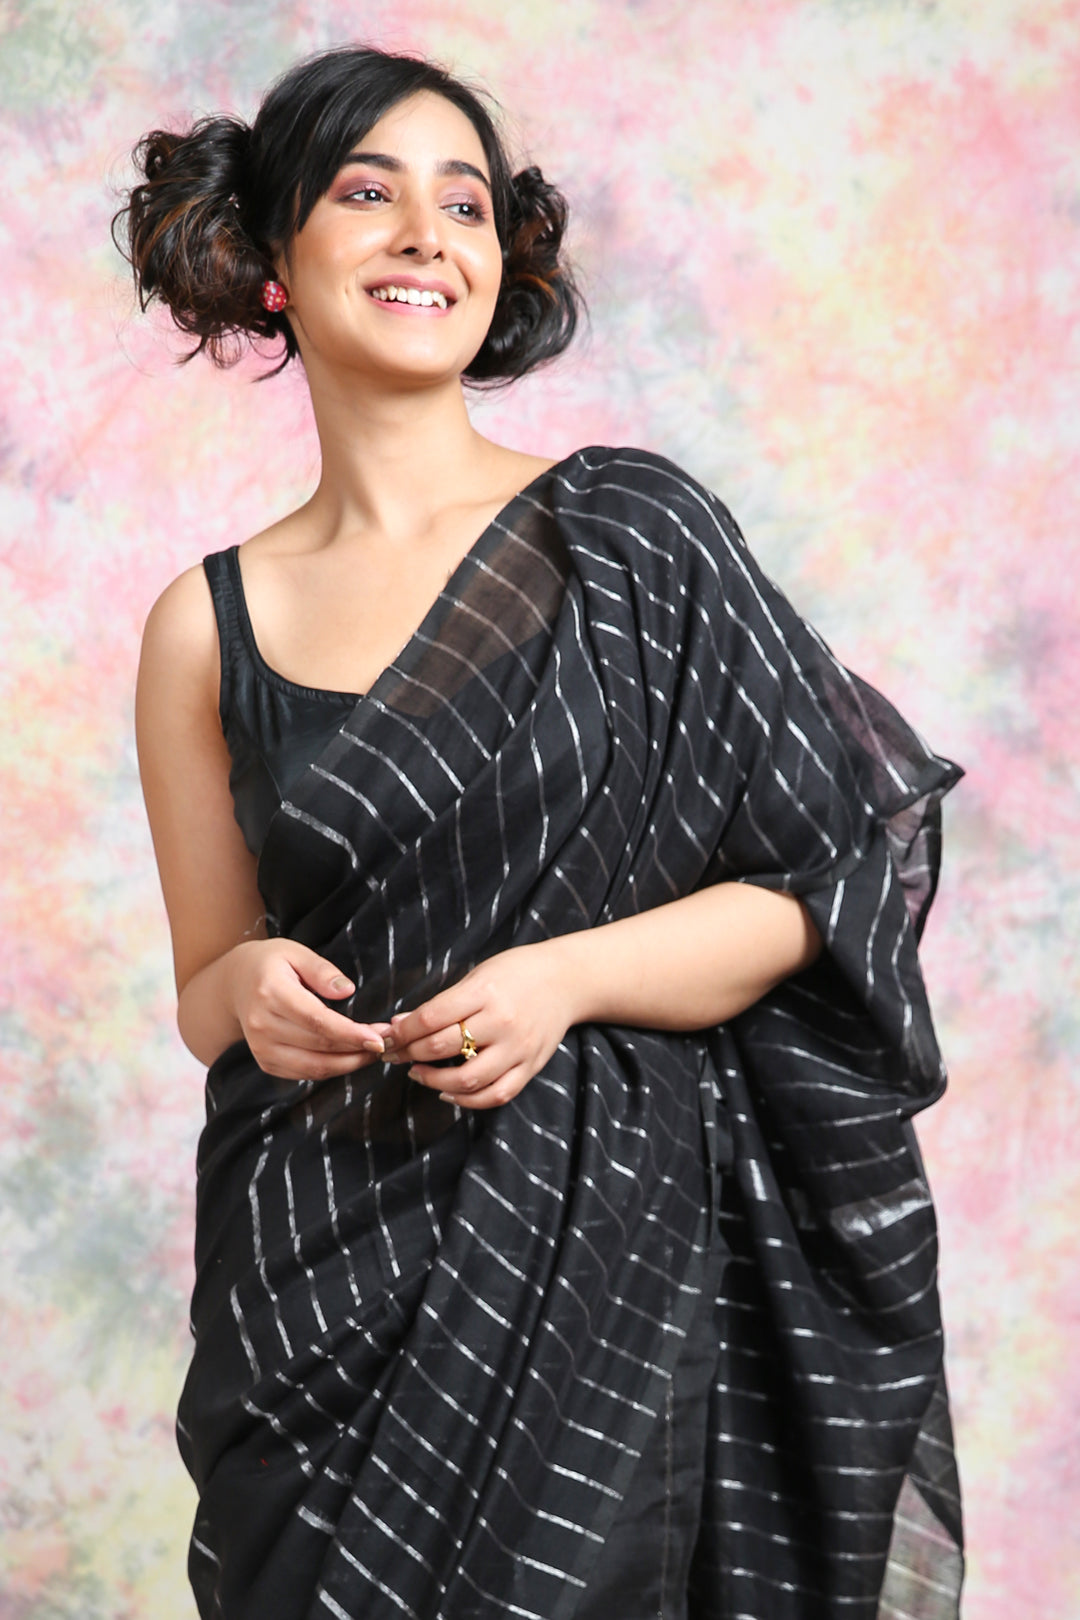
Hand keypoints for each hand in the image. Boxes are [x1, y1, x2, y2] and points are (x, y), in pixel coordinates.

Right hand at [226, 939, 391, 1081]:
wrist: (235, 984)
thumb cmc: (272, 964)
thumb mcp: (296, 952)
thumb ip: (322, 970)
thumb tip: (347, 991)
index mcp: (271, 992)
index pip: (317, 1020)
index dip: (351, 1034)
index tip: (379, 1038)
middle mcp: (262, 1024)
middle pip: (319, 1046)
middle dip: (358, 1048)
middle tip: (387, 1041)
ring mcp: (261, 1048)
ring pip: (314, 1067)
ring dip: (349, 1064)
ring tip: (373, 1052)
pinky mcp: (265, 1062)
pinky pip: (305, 1074)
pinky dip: (332, 1069)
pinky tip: (350, 1057)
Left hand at [386, 942, 578, 1110]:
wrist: (567, 981)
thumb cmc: (516, 973)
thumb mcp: (478, 976)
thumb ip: (442, 1003)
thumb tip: (399, 1023)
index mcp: (486, 992)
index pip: (431, 1017)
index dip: (402, 1031)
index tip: (386, 1036)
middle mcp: (502, 1022)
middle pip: (443, 1047)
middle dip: (408, 1053)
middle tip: (392, 1054)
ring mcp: (518, 1048)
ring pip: (468, 1079)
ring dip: (433, 1080)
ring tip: (416, 1072)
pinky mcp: (530, 1067)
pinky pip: (496, 1095)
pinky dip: (468, 1100)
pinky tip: (448, 1091)